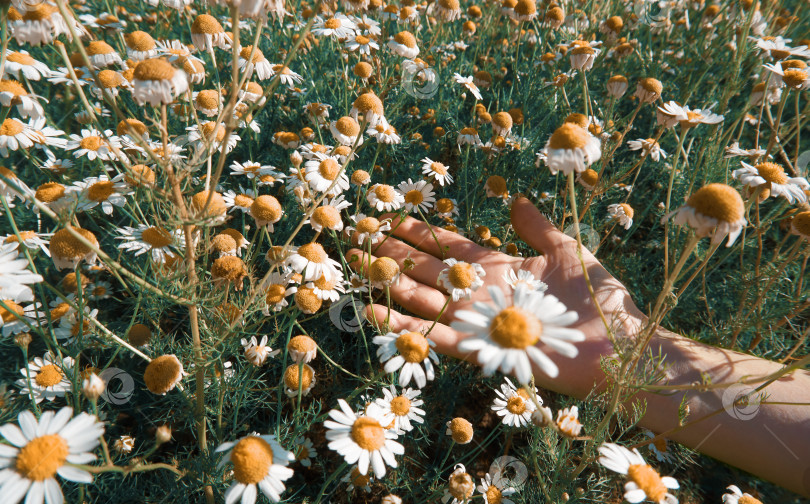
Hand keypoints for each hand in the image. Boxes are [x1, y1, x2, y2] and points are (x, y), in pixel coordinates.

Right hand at [346, 197, 643, 397]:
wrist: (622, 349)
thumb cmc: (601, 302)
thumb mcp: (569, 252)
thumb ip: (538, 229)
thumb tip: (516, 199)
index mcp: (500, 269)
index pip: (449, 247)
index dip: (420, 233)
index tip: (390, 217)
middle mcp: (482, 294)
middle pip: (427, 271)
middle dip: (393, 256)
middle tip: (358, 241)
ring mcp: (479, 322)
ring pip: (424, 300)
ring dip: (390, 286)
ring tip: (358, 270)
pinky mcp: (482, 349)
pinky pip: (436, 336)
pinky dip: (405, 326)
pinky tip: (375, 312)